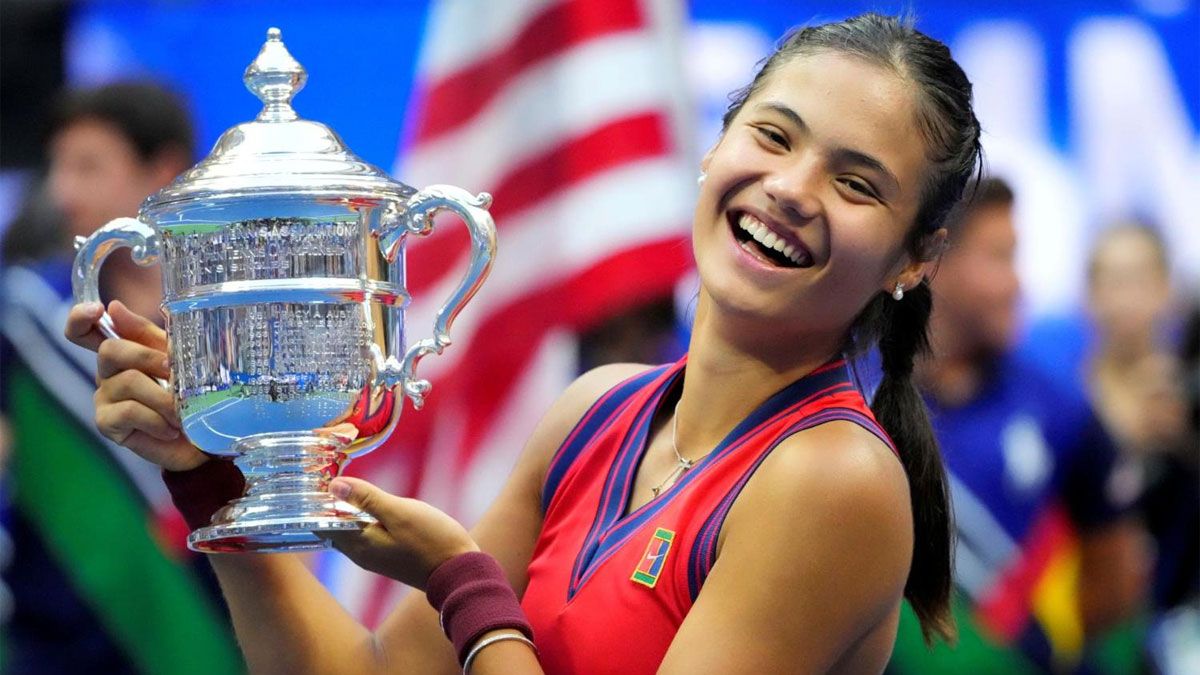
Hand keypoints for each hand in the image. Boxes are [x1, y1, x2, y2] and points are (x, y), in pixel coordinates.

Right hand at [72, 300, 207, 471]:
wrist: (200, 439)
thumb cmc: (188, 396)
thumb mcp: (174, 358)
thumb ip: (147, 335)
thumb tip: (115, 307)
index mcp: (122, 353)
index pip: (84, 331)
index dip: (80, 318)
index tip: (98, 310)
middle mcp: (107, 373)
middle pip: (110, 350)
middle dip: (147, 357)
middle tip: (173, 371)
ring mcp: (103, 398)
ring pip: (128, 382)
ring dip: (163, 397)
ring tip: (181, 412)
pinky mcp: (107, 423)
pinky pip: (130, 411)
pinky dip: (157, 419)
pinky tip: (170, 429)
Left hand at [325, 477, 478, 589]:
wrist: (459, 571)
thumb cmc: (432, 541)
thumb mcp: (399, 513)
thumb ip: (366, 499)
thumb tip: (333, 485)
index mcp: (358, 544)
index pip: (321, 524)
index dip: (313, 502)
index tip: (310, 478)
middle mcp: (361, 554)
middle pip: (331, 528)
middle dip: (324, 505)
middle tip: (321, 476)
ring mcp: (375, 557)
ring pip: (348, 532)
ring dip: (342, 512)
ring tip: (340, 485)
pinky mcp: (388, 555)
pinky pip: (362, 535)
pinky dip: (358, 519)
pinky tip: (366, 505)